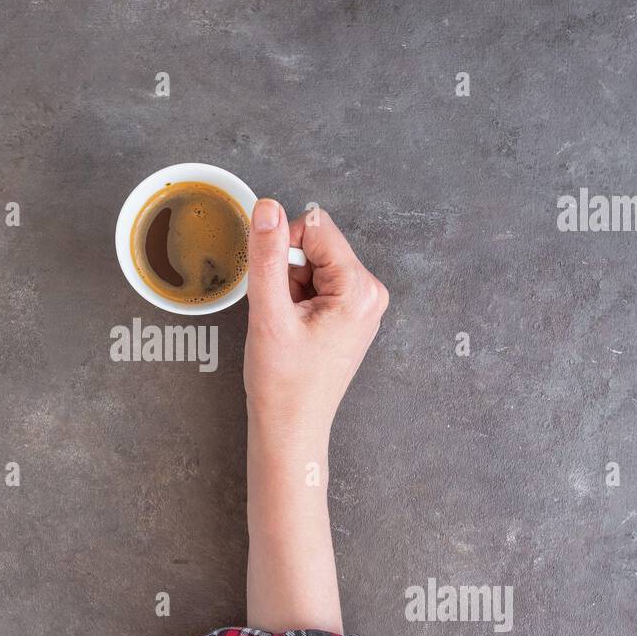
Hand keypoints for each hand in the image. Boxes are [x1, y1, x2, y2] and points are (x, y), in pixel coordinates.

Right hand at [243, 199, 388, 439]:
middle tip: (280, 315)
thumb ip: (267, 257)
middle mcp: (369, 292)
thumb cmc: (284, 383)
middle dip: (287, 271)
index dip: (283, 248)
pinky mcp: (349, 314)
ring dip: (289, 287)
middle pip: (316, 245)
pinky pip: (316, 284)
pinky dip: (295, 299)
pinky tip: (292, 330)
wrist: (290, 427)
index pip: (316, 228)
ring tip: (286, 326)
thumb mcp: (269, 314)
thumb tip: (267, 208)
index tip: (274, 288)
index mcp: (360, 289)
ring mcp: (361, 304)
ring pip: (312, 264)